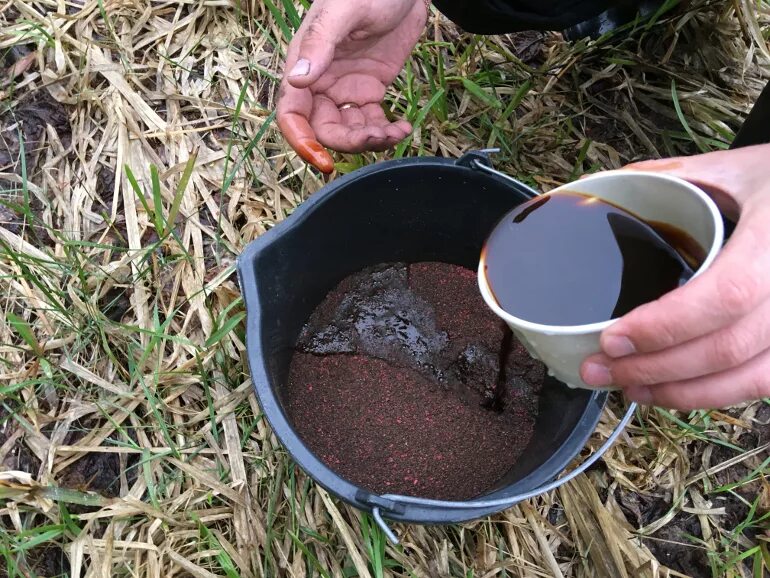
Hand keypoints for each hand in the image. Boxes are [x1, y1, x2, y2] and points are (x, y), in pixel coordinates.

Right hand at [276, 0, 426, 172]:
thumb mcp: (344, 9)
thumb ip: (320, 43)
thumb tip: (297, 79)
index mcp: (304, 64)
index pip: (292, 113)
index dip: (302, 142)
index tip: (323, 161)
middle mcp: (321, 82)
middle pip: (323, 130)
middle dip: (349, 142)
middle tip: (378, 136)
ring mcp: (346, 89)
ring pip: (349, 131)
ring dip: (371, 140)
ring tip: (396, 132)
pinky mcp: (369, 90)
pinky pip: (371, 122)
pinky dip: (386, 131)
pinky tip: (404, 126)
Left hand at [580, 144, 769, 409]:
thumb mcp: (742, 167)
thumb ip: (677, 175)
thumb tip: (608, 186)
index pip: (725, 295)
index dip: (666, 326)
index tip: (612, 338)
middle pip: (730, 347)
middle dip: (657, 368)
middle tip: (600, 370)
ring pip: (753, 377)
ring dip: (684, 392)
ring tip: (630, 388)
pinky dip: (720, 393)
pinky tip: (678, 390)